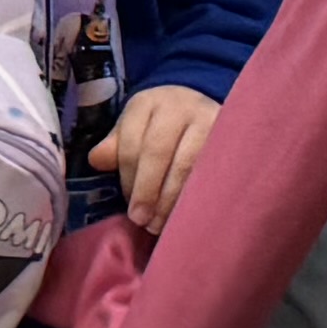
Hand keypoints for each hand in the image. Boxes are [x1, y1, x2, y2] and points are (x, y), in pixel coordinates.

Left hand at [91, 83, 219, 229]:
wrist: (200, 108)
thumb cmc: (160, 126)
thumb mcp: (134, 128)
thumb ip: (116, 146)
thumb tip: (98, 161)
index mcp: (149, 103)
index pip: (133, 143)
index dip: (130, 179)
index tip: (130, 208)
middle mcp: (179, 106)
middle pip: (158, 152)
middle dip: (148, 191)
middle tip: (142, 221)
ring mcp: (208, 119)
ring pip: (188, 164)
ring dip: (172, 199)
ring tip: (161, 224)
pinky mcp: (229, 137)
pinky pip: (211, 172)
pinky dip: (197, 196)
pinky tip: (187, 214)